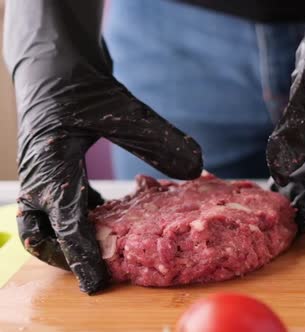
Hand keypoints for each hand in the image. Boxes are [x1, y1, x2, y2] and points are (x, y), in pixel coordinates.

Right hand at [5, 0, 201, 293]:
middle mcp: (41, 176)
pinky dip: (79, 214)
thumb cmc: (79, 82)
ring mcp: (42, 173)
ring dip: (69, 237)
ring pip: (45, 221)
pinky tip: (108, 213)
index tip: (97, 281)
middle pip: (40, 234)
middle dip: (62, 256)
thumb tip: (195, 168)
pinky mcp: (53, 167)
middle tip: (94, 270)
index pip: (66, 223)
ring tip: (103, 248)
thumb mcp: (122, 109)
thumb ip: (157, 139)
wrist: (52, 60)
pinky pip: (60, 202)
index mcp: (52, 167)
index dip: (82, 255)